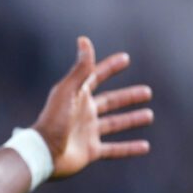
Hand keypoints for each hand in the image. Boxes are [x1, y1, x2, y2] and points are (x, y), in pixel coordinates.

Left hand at [33, 36, 152, 179]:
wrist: (43, 152)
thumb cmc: (54, 120)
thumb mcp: (68, 91)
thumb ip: (80, 69)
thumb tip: (84, 39)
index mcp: (76, 97)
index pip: (95, 77)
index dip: (109, 67)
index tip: (125, 58)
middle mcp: (82, 114)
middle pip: (109, 102)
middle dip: (127, 96)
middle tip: (147, 92)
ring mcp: (86, 133)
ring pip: (114, 124)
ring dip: (131, 119)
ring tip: (149, 115)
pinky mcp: (90, 151)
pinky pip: (114, 149)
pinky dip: (129, 148)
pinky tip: (145, 147)